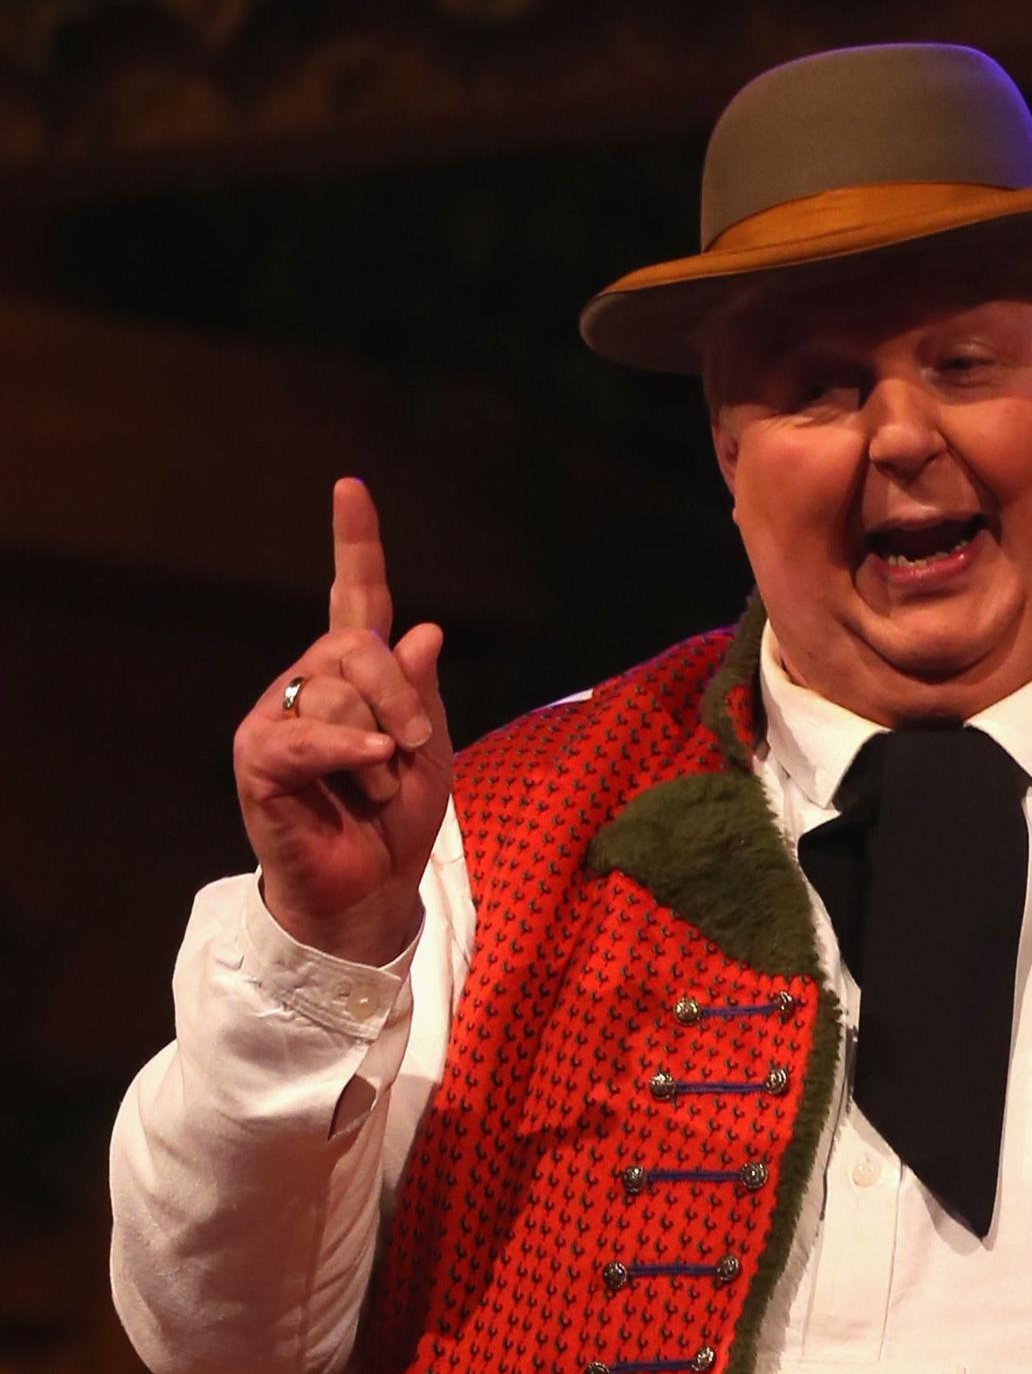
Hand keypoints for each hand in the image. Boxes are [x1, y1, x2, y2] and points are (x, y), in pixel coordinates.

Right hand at [233, 478, 452, 964]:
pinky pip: (309, 734)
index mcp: (354, 674)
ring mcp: (277, 716)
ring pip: (339, 692)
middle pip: (358, 645)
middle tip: (409, 752)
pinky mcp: (259, 758)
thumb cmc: (396, 817)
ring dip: (381, 751)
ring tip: (373, 788)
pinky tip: (373, 764)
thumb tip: (423, 628)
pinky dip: (351, 749)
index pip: (354, 595)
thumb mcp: (430, 748)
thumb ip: (423, 691)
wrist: (370, 887)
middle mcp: (308, 681)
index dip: (354, 542)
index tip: (351, 486)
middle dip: (403, 700)